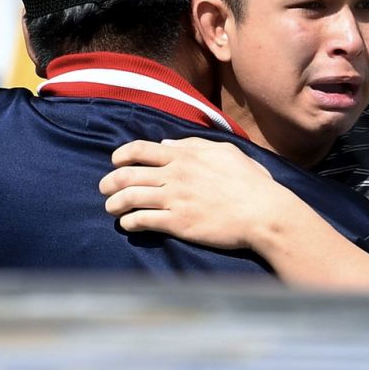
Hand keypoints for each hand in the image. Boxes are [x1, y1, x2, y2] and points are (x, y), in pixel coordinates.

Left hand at [99, 137, 286, 249]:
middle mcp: (175, 175)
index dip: (121, 155)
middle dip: (110, 182)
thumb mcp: (225, 152)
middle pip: (128, 174)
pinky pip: (142, 221)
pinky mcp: (178, 223)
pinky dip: (129, 222)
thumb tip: (167, 146)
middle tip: (105, 189)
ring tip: (111, 208)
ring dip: (114, 204)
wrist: (263, 212)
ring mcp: (175, 200)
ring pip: (129, 198)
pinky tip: (128, 224)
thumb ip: (194, 145)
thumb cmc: (250, 182)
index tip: (115, 161)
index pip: (140, 149)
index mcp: (185, 156)